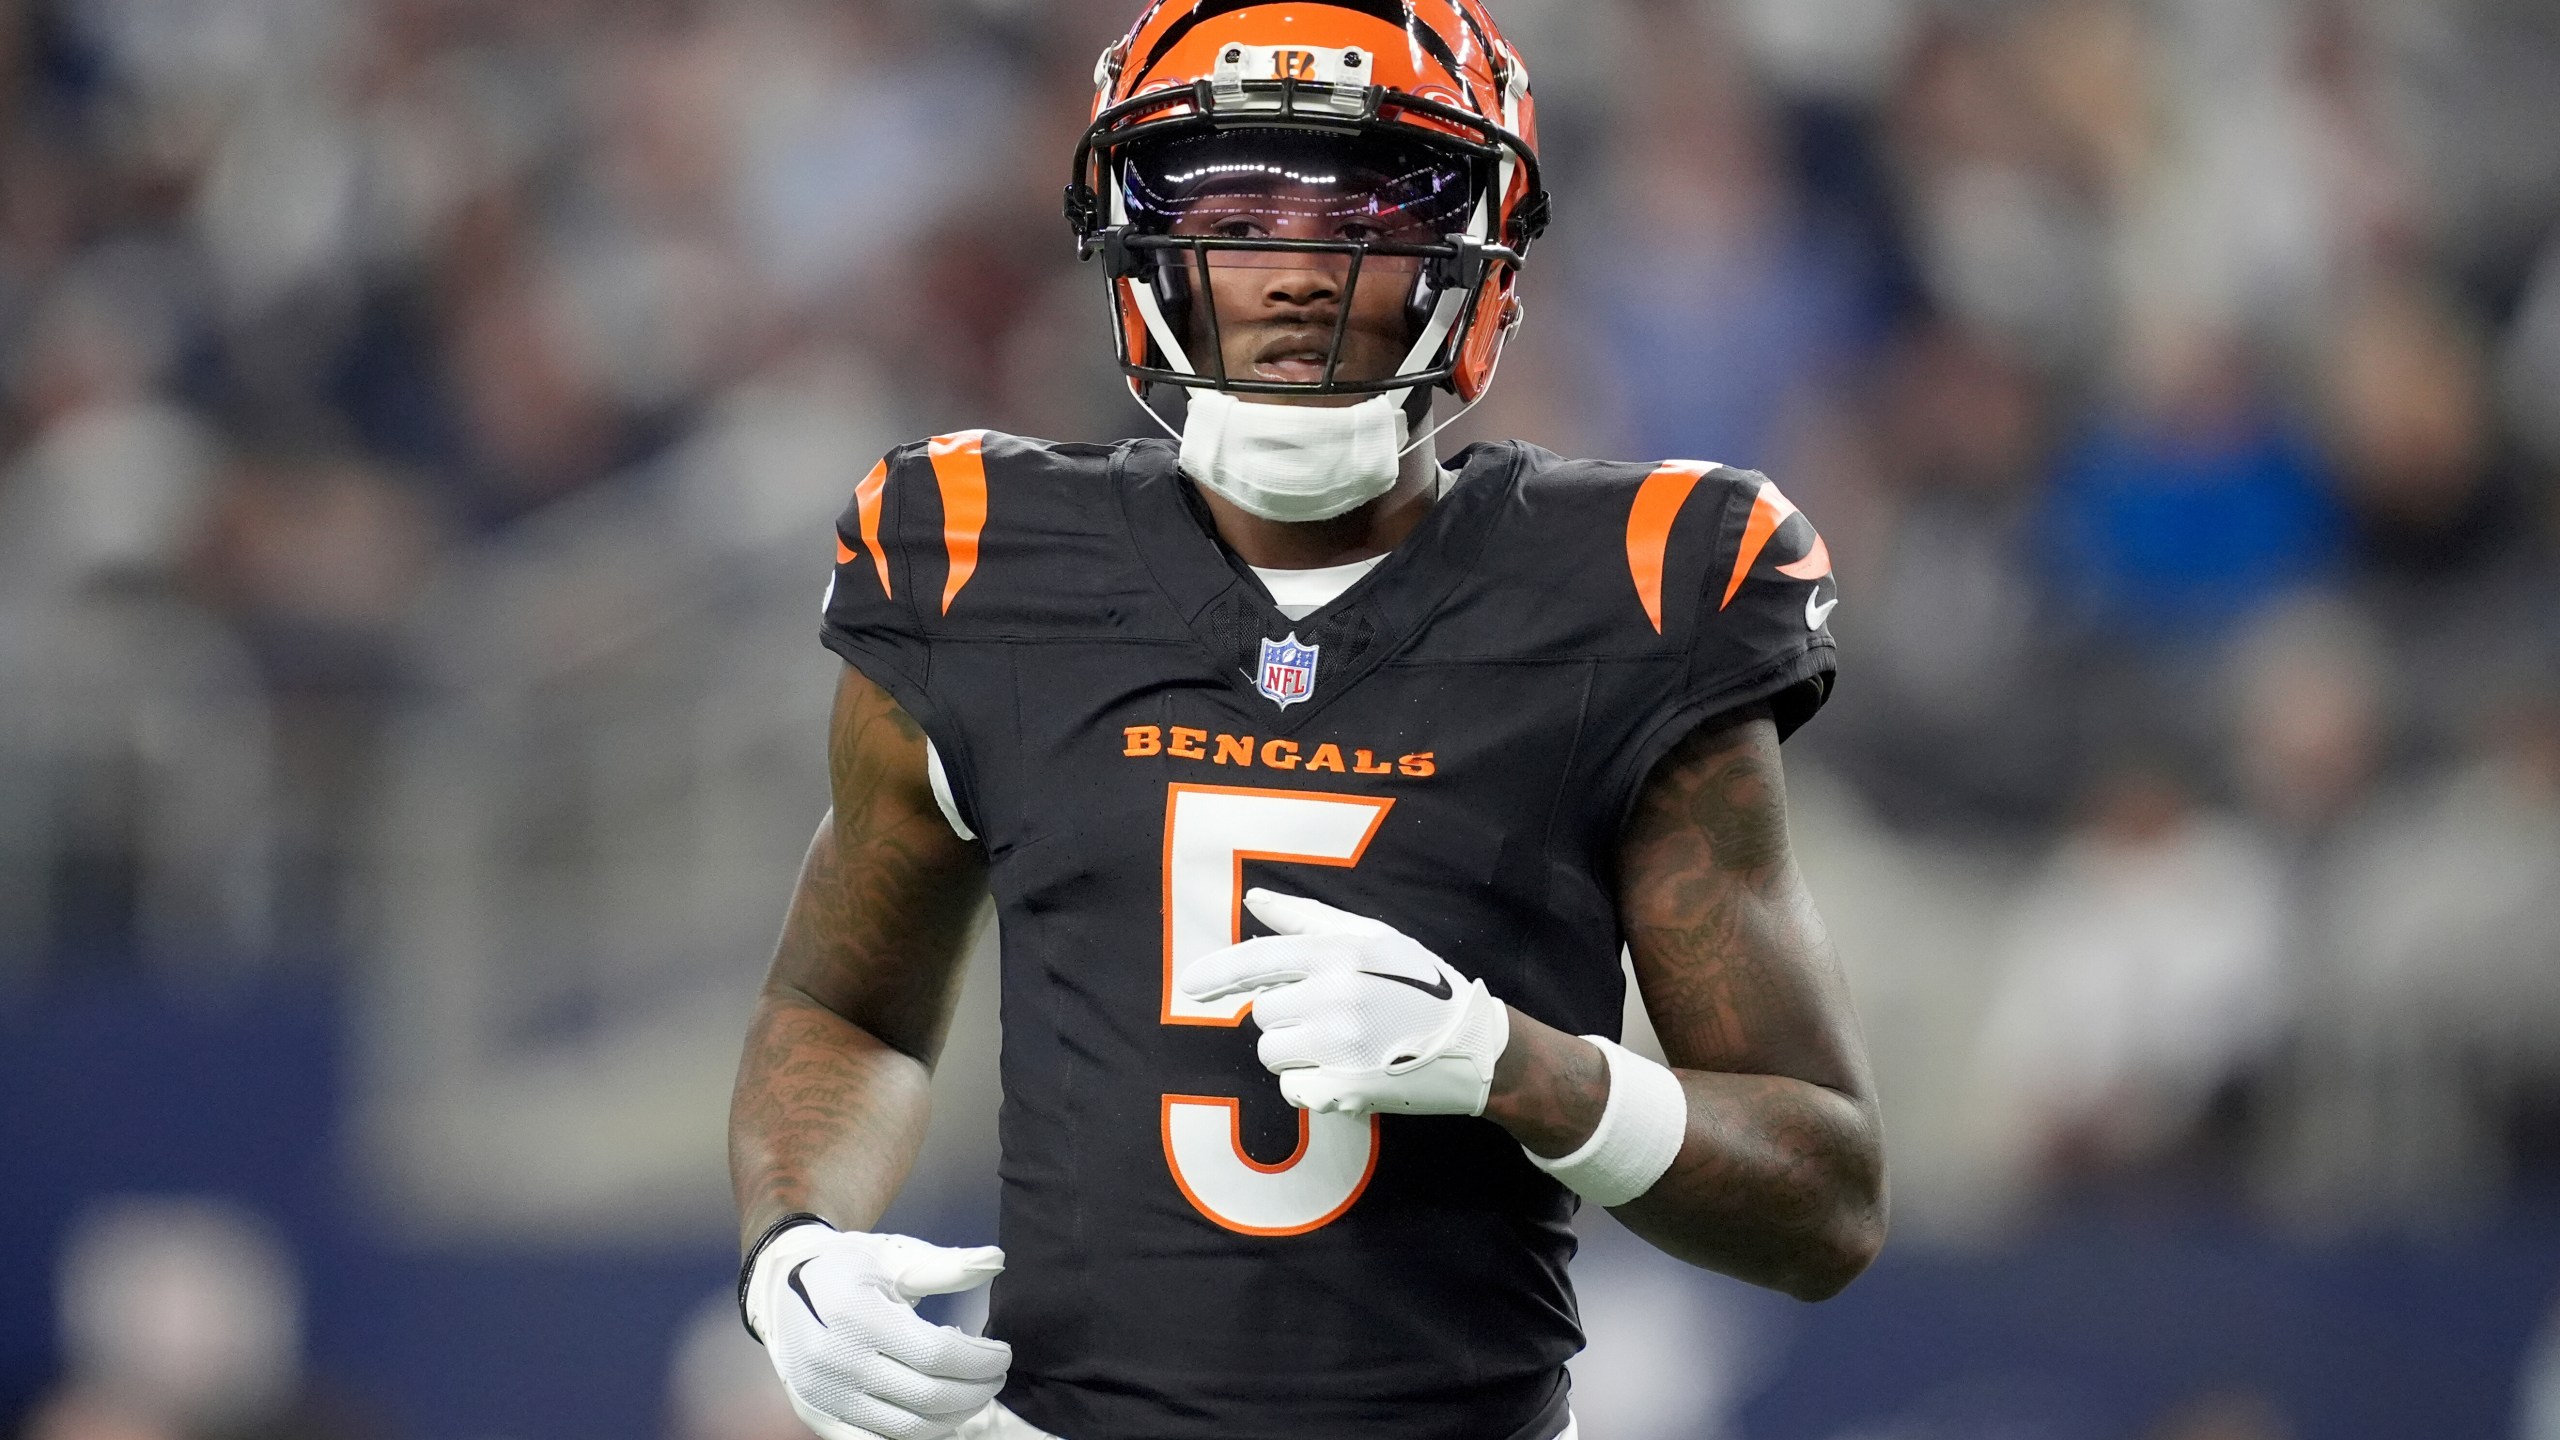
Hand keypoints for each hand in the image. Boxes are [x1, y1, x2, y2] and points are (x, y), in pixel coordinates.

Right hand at [744, 1222, 1011, 1439]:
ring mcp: (823, 1395)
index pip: (936, 1355)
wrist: (780, 1287)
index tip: (1002, 1354)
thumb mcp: (894, 1256)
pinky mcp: (816, 1416)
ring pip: (906, 1430)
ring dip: (951, 1418)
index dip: (980, 1361)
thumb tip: (997, 1261)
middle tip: (995, 1377)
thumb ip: (946, 1265)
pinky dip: (914, 1437)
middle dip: (975, 1392)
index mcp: (856, 1315)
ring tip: (971, 1395)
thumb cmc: (846, 1267)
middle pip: (927, 1398)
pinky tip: (938, 1419)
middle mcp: (836, 1361)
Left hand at [1178, 888, 1510, 1115]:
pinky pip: (1291, 1089)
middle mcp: (1334, 998)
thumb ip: (1306, 919)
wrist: (1472, 1046)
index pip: (1259, 961)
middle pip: (1263, 1014)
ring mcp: (1337, 1047)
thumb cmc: (1418, 984)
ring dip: (1295, 1052)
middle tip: (1331, 1017)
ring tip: (1340, 1045)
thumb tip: (1253, 899)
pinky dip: (1308, 1085)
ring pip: (1272, 1052)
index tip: (1189, 985)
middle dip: (1287, 1017)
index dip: (1218, 974)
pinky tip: (1344, 1072)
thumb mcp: (1371, 937)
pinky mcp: (1343, 1089)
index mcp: (1338, 955)